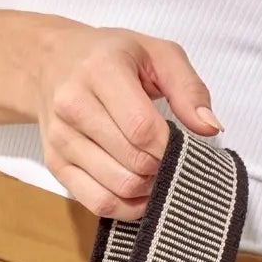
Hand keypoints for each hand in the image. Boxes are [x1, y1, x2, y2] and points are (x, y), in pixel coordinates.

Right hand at [27, 22, 222, 218]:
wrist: (52, 63)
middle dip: (161, 167)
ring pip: (117, 187)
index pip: (142, 128)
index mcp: (100, 70)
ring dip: (147, 188)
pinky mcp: (55, 164)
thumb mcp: (157, 53)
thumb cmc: (112, 56)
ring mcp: (60, 138)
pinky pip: (98, 203)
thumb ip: (189, 88)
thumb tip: (210, 128)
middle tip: (168, 155)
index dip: (170, 146)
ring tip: (154, 170)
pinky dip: (127, 207)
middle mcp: (72, 105)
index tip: (180, 142)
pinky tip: (139, 192)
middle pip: (132, 161)